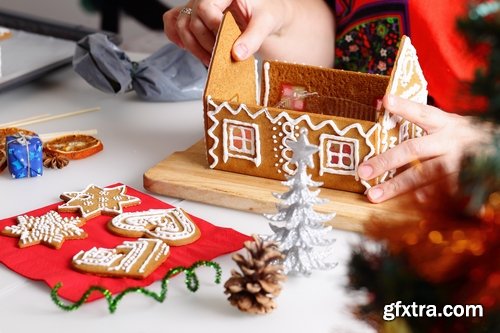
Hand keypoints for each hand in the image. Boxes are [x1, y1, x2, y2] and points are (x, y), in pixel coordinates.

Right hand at [163, 0, 333, 66]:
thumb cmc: (268, 14)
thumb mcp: (266, 22)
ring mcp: (197, 6)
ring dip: (193, 47)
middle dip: (205, 43)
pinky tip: (187, 47)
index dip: (213, 28)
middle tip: (221, 58)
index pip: (206, 7)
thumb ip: (253, 37)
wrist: (267, 16)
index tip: (226, 45)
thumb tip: (237, 55)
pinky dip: (175, 36)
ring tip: (210, 60)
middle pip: (192, 20)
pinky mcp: (193, 17)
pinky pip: (172, 22)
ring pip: (181, 25)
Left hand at [358, 95, 487, 202]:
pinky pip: (443, 191)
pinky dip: (428, 197)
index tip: (386, 100)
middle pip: (414, 149)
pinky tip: (413, 202)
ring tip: (376, 195)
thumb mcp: (448, 124)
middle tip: (362, 171)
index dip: (405, 107)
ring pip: (425, 174)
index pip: (422, 112)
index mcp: (446, 123)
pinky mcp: (466, 181)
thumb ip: (419, 118)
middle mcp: (451, 141)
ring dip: (398, 185)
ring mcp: (459, 162)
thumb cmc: (466, 138)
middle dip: (385, 161)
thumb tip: (382, 102)